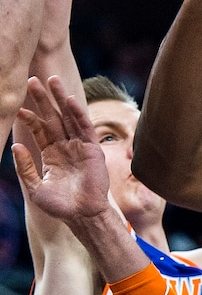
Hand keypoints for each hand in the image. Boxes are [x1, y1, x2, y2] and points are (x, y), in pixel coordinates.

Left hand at [12, 76, 111, 223]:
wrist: (82, 215)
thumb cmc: (60, 206)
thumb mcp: (35, 187)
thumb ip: (25, 167)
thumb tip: (16, 146)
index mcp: (51, 154)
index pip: (39, 130)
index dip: (29, 118)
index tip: (18, 107)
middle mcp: (65, 146)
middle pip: (53, 117)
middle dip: (43, 99)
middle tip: (32, 80)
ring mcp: (79, 145)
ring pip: (68, 116)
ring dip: (60, 98)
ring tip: (52, 80)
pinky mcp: (92, 149)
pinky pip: (84, 127)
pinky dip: (77, 113)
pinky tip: (68, 100)